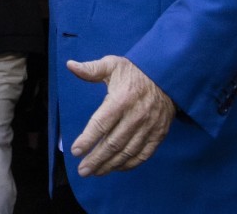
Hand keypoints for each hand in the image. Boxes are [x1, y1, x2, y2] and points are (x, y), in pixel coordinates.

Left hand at [68, 55, 174, 176]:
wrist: (166, 76)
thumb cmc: (134, 71)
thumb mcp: (112, 64)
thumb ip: (91, 69)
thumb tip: (70, 65)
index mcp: (121, 99)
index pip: (101, 124)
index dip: (87, 140)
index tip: (75, 151)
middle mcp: (135, 116)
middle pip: (113, 143)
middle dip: (96, 159)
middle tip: (83, 170)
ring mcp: (149, 127)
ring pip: (127, 152)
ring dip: (110, 165)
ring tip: (95, 172)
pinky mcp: (158, 134)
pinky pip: (143, 154)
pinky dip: (129, 164)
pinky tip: (116, 168)